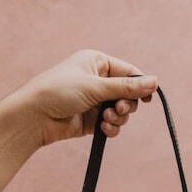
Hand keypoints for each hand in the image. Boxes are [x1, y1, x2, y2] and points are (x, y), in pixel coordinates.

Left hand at [8, 49, 158, 146]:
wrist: (36, 116)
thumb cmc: (60, 91)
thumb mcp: (96, 86)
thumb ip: (127, 87)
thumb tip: (155, 82)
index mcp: (98, 63)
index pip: (128, 72)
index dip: (140, 85)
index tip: (148, 98)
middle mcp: (98, 80)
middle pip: (128, 94)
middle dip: (126, 104)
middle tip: (118, 109)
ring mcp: (96, 101)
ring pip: (122, 111)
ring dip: (118, 118)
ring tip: (105, 119)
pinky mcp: (93, 120)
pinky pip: (113, 124)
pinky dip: (111, 128)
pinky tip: (103, 129)